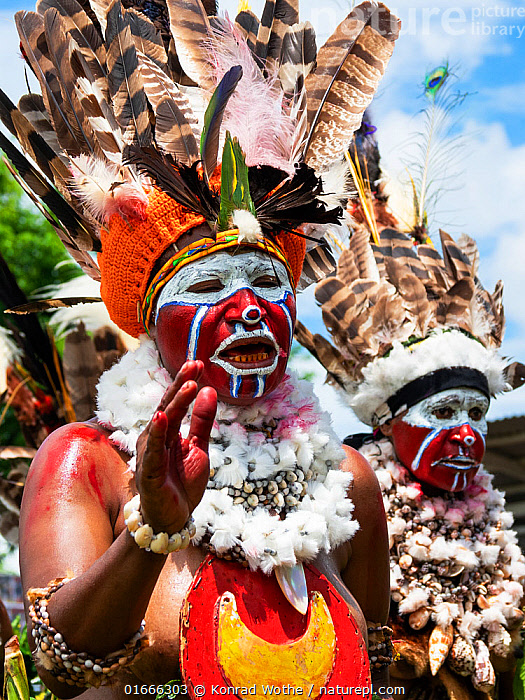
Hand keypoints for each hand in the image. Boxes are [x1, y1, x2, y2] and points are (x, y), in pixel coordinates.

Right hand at [135, 361, 216, 533]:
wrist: (172, 520)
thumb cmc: (182, 483)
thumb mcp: (199, 448)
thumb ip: (202, 421)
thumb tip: (209, 390)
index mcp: (166, 432)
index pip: (175, 401)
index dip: (185, 382)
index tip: (199, 363)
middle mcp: (155, 439)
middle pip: (167, 406)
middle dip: (180, 385)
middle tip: (194, 364)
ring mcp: (150, 454)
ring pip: (162, 424)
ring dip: (175, 403)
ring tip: (189, 385)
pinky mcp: (150, 473)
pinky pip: (153, 451)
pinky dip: (156, 433)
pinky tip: (160, 417)